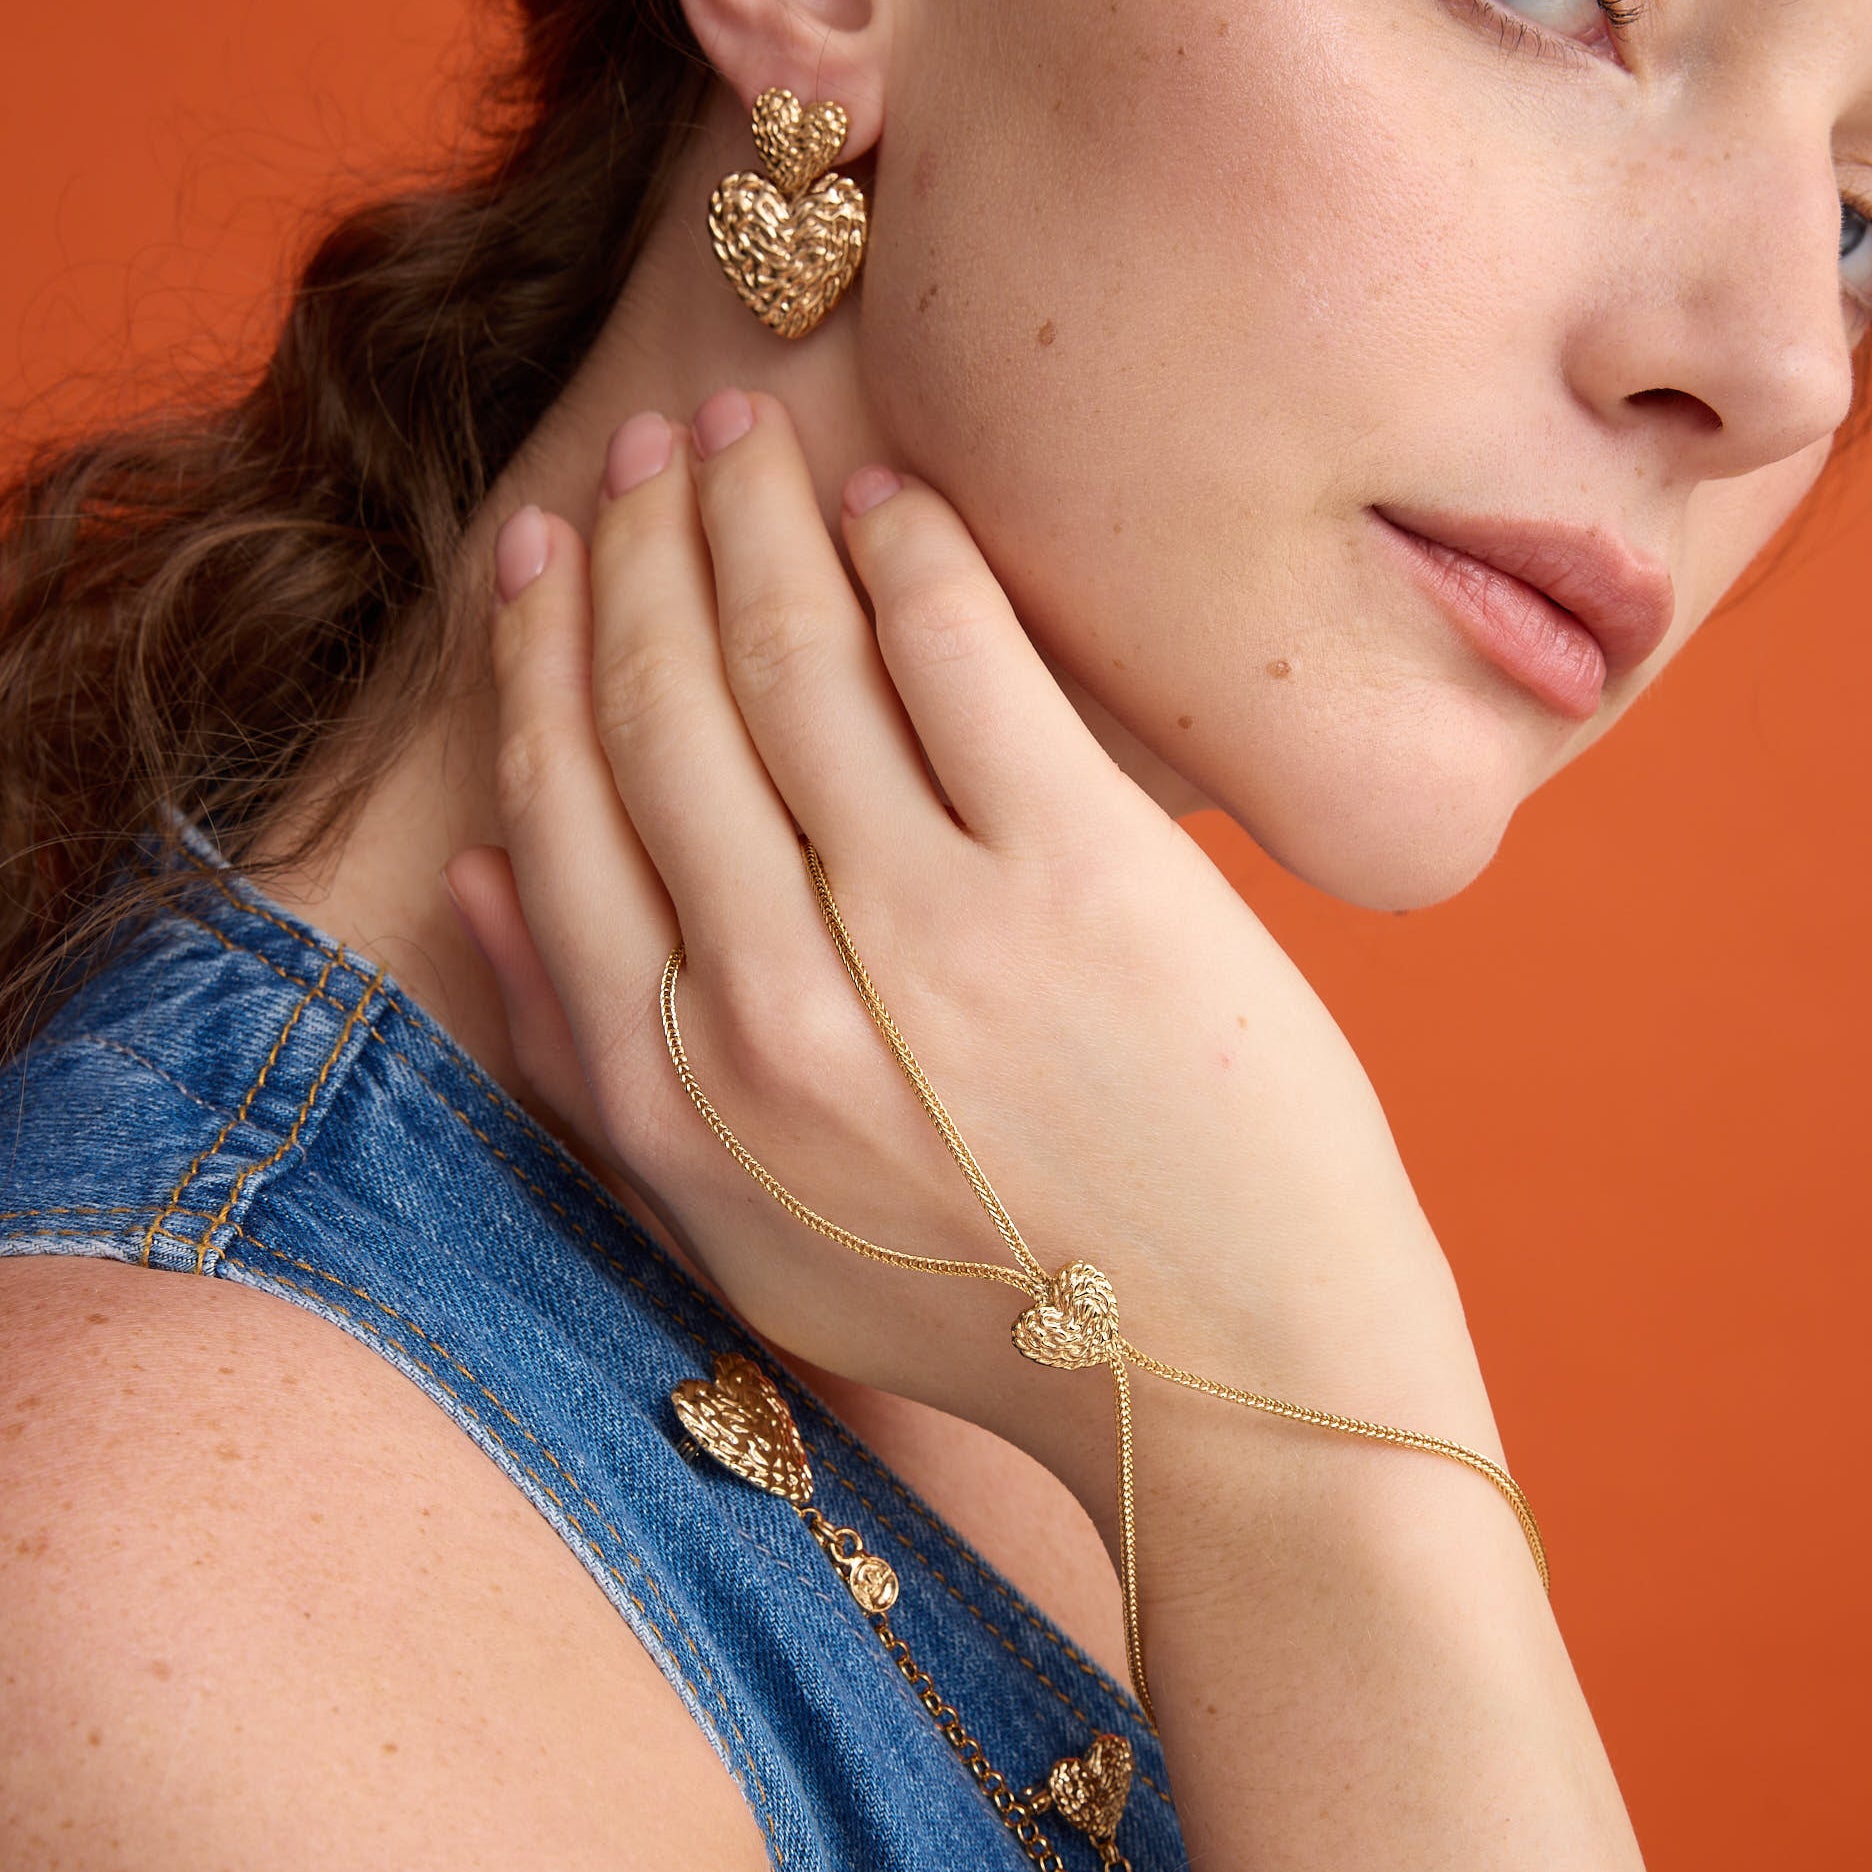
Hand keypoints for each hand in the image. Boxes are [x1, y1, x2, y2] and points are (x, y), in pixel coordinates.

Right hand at [446, 388, 1491, 1501]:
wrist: (1226, 1382)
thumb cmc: (982, 1314)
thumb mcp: (732, 1238)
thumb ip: (585, 1065)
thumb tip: (469, 872)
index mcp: (674, 1094)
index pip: (563, 812)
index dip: (537, 656)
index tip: (538, 551)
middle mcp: (774, 1001)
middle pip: (665, 710)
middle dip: (634, 552)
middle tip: (638, 448)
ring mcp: (930, 930)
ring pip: (791, 657)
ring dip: (747, 516)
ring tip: (738, 431)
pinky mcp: (1085, 878)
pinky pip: (959, 656)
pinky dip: (908, 551)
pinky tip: (883, 496)